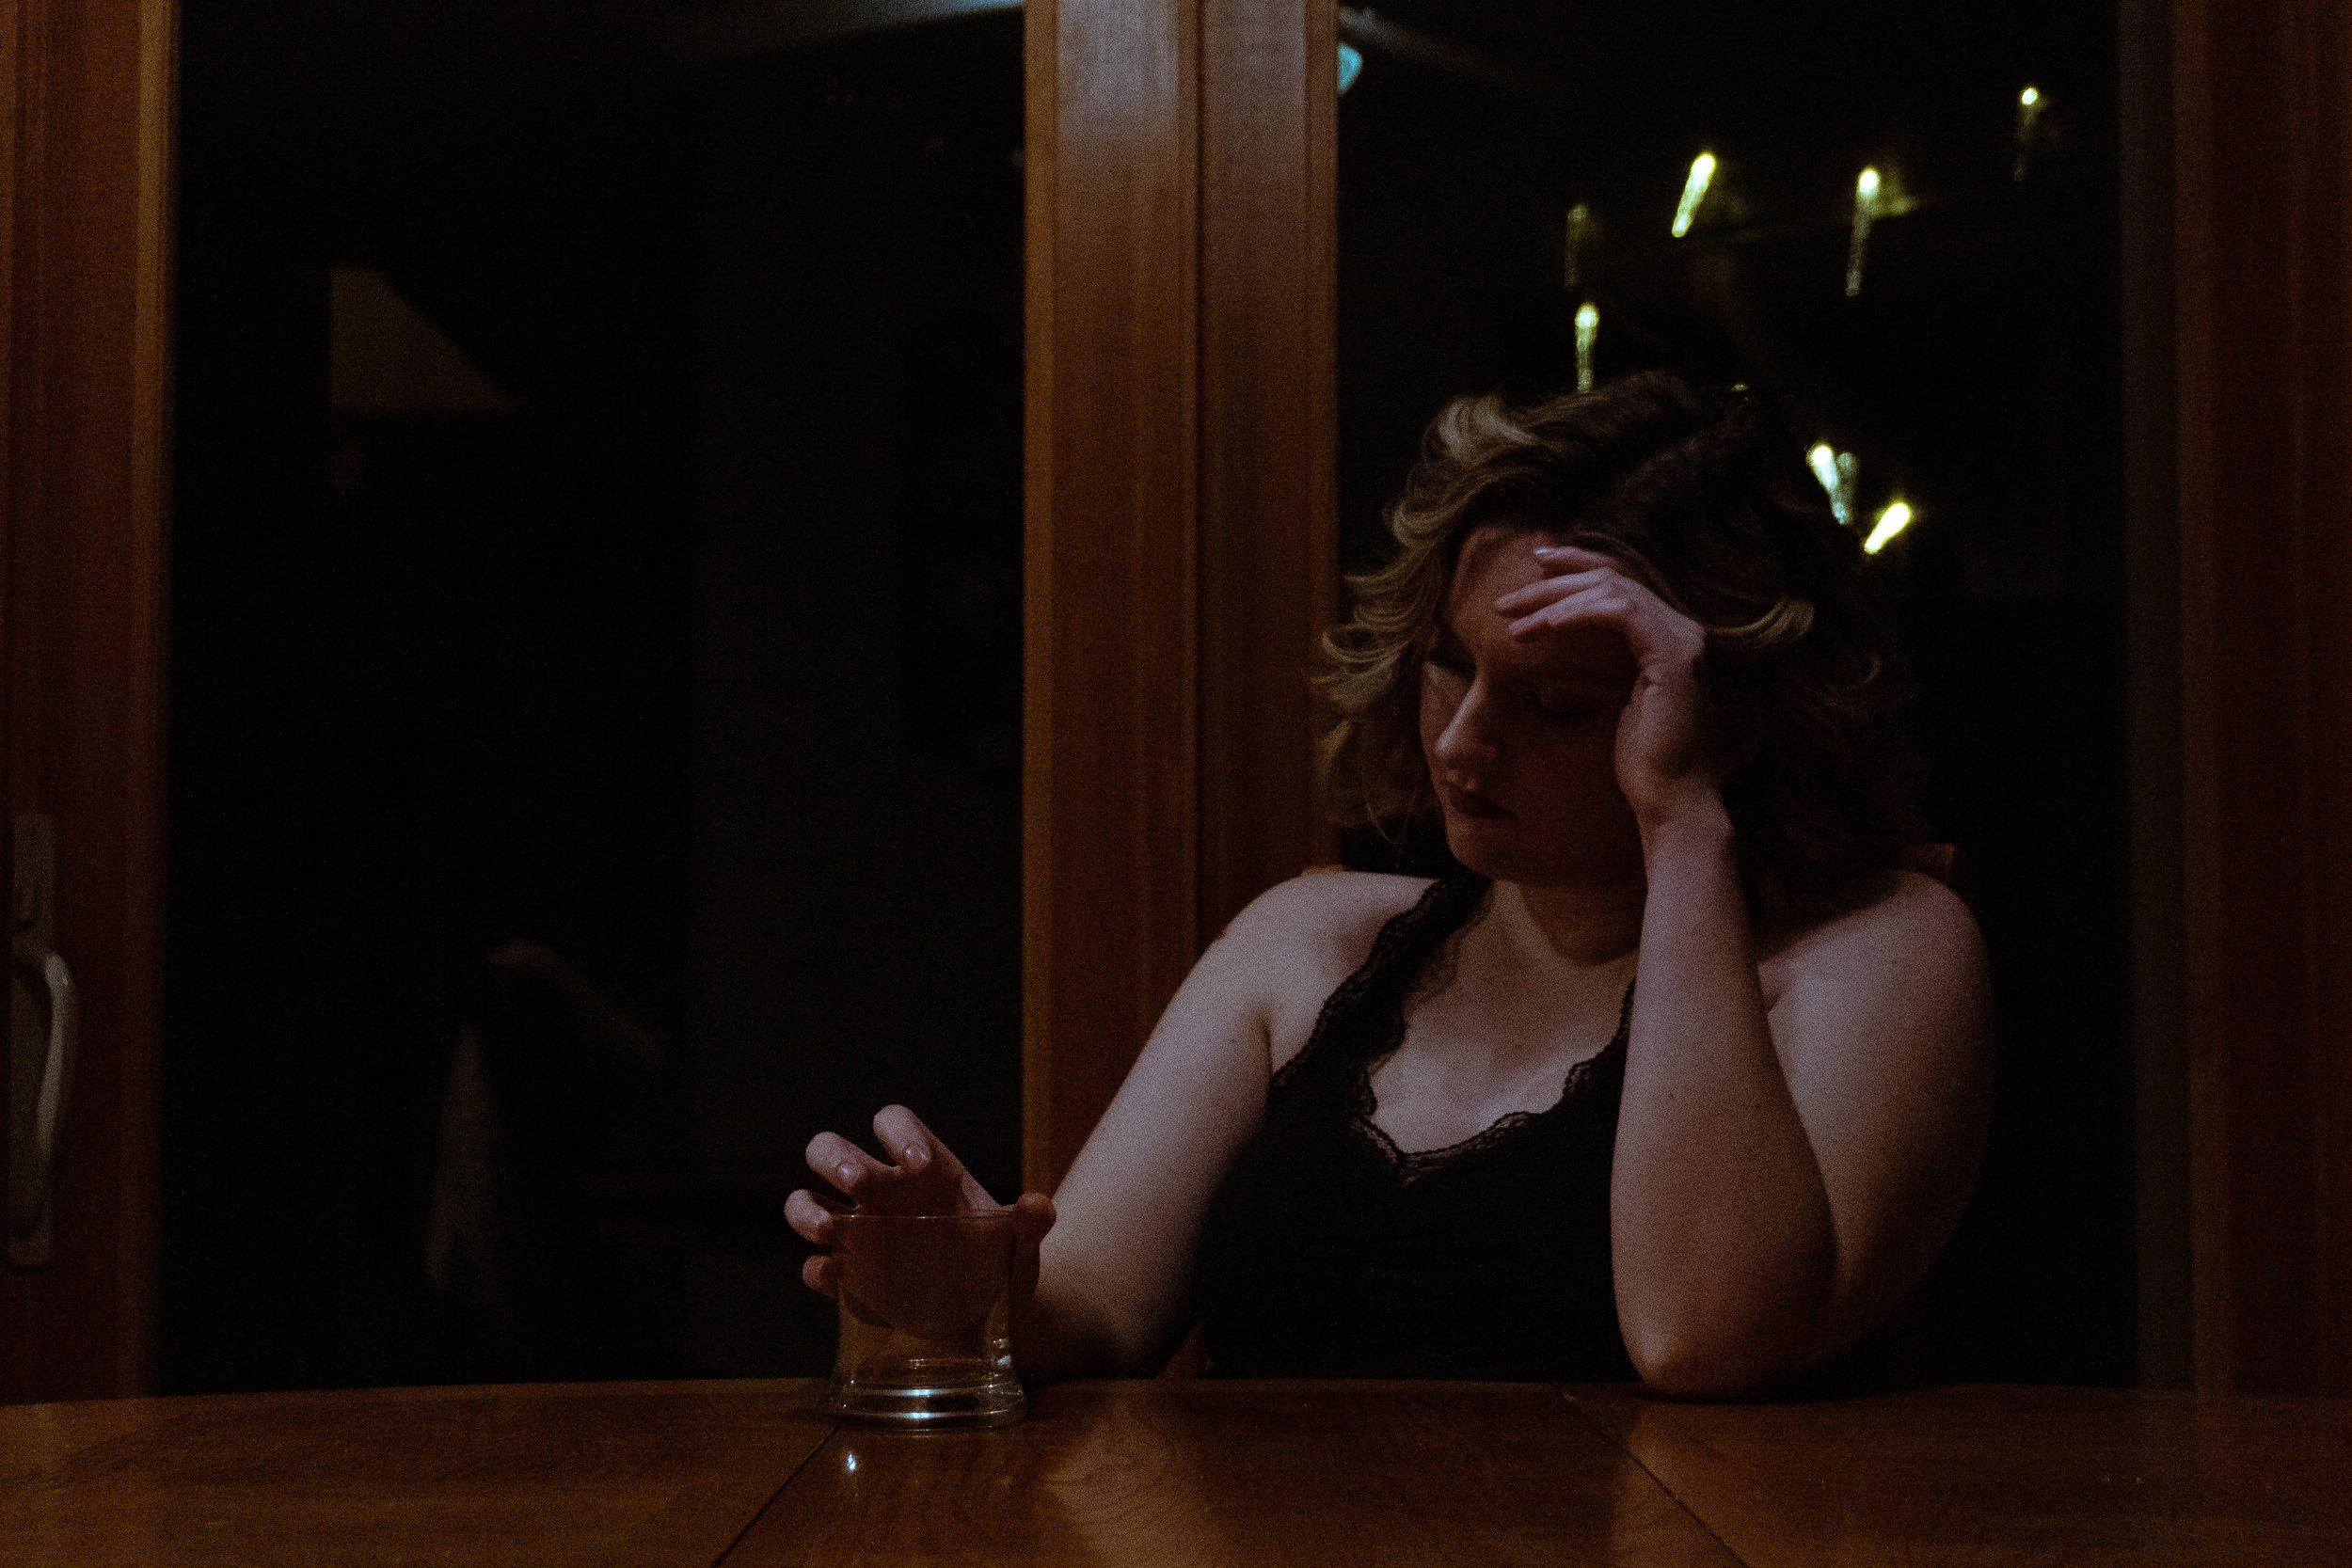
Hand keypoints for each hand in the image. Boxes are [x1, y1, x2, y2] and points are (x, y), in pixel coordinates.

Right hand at [784, 1104, 1054, 1305]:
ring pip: (806, 1200)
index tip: (917, 1166)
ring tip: (829, 1230)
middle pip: (832, 1150)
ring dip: (806, 1209)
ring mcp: (859, 1234)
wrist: (996, 1322)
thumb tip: (1039, 1206)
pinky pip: (816, 1265)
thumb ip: (1032, 1225)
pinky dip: (817, 1268)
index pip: (894, 1124)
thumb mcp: (1025, 1247)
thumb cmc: (1005, 1268)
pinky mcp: (848, 1279)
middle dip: (836, 1158)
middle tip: (858, 1181)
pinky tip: (835, 1276)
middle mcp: (883, 1194)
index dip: (899, 1134)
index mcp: (925, 1171)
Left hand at [1492, 544, 1721, 829]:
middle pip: (1613, 578)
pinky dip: (1576, 614)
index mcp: (1670, 637)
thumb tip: (1563, 644)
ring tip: (1512, 619)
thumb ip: (1604, 664)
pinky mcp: (1673, 656)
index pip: (1621, 584)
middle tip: (1507, 598)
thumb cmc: (1642, 763)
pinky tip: (1541, 627)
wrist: (1670, 800)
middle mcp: (1683, 630)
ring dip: (1555, 600)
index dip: (1577, 567)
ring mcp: (1682, 641)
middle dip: (1555, 582)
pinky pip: (1619, 614)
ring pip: (1612, 590)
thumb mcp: (1617, 701)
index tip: (1534, 567)